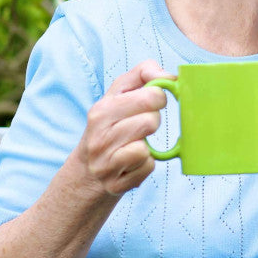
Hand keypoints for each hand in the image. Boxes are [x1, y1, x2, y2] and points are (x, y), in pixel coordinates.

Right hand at [75, 60, 172, 196]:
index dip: (159, 97)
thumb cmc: (111, 124)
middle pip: (151, 122)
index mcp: (101, 110)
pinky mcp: (115, 184)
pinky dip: (146, 164)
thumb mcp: (119, 93)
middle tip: (142, 125)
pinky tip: (132, 162)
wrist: (87, 172)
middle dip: (153, 122)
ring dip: (148, 145)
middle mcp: (99, 137)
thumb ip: (144, 73)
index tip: (152, 102)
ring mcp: (105, 163)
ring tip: (135, 143)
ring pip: (146, 148)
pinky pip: (148, 168)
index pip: (149, 96)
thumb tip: (170, 77)